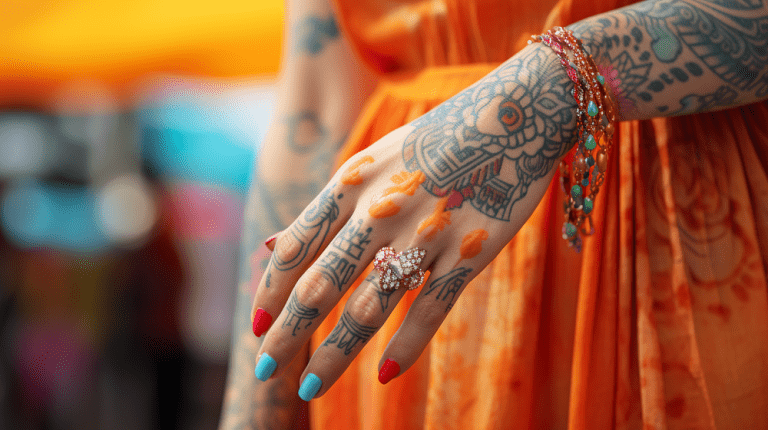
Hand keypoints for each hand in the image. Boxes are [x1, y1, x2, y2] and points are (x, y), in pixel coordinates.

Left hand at [249, 44, 575, 399]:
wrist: (515, 115)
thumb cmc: (435, 139)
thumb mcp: (372, 162)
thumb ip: (325, 207)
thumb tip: (273, 245)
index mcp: (352, 183)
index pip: (297, 247)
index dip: (271, 290)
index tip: (255, 326)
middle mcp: (381, 211)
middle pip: (322, 285)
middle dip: (289, 333)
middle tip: (265, 370)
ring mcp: (426, 234)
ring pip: (370, 308)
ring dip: (334, 355)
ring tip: (308, 391)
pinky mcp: (470, 253)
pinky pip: (431, 310)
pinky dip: (406, 347)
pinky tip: (383, 376)